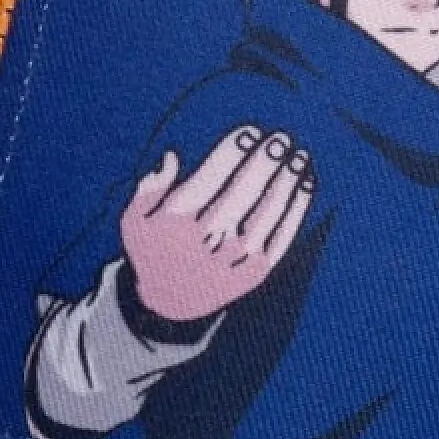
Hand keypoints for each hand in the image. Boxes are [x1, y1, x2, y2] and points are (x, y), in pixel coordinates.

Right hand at [120, 125, 314, 322]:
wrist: (169, 306)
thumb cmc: (152, 252)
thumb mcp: (133, 222)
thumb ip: (148, 190)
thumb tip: (171, 158)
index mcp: (178, 221)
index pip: (210, 178)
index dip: (232, 152)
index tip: (250, 132)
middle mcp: (208, 239)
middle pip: (242, 192)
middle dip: (264, 162)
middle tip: (280, 140)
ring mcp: (234, 257)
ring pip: (266, 213)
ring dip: (286, 182)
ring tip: (299, 157)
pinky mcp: (254, 273)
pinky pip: (281, 238)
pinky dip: (296, 211)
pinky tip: (305, 186)